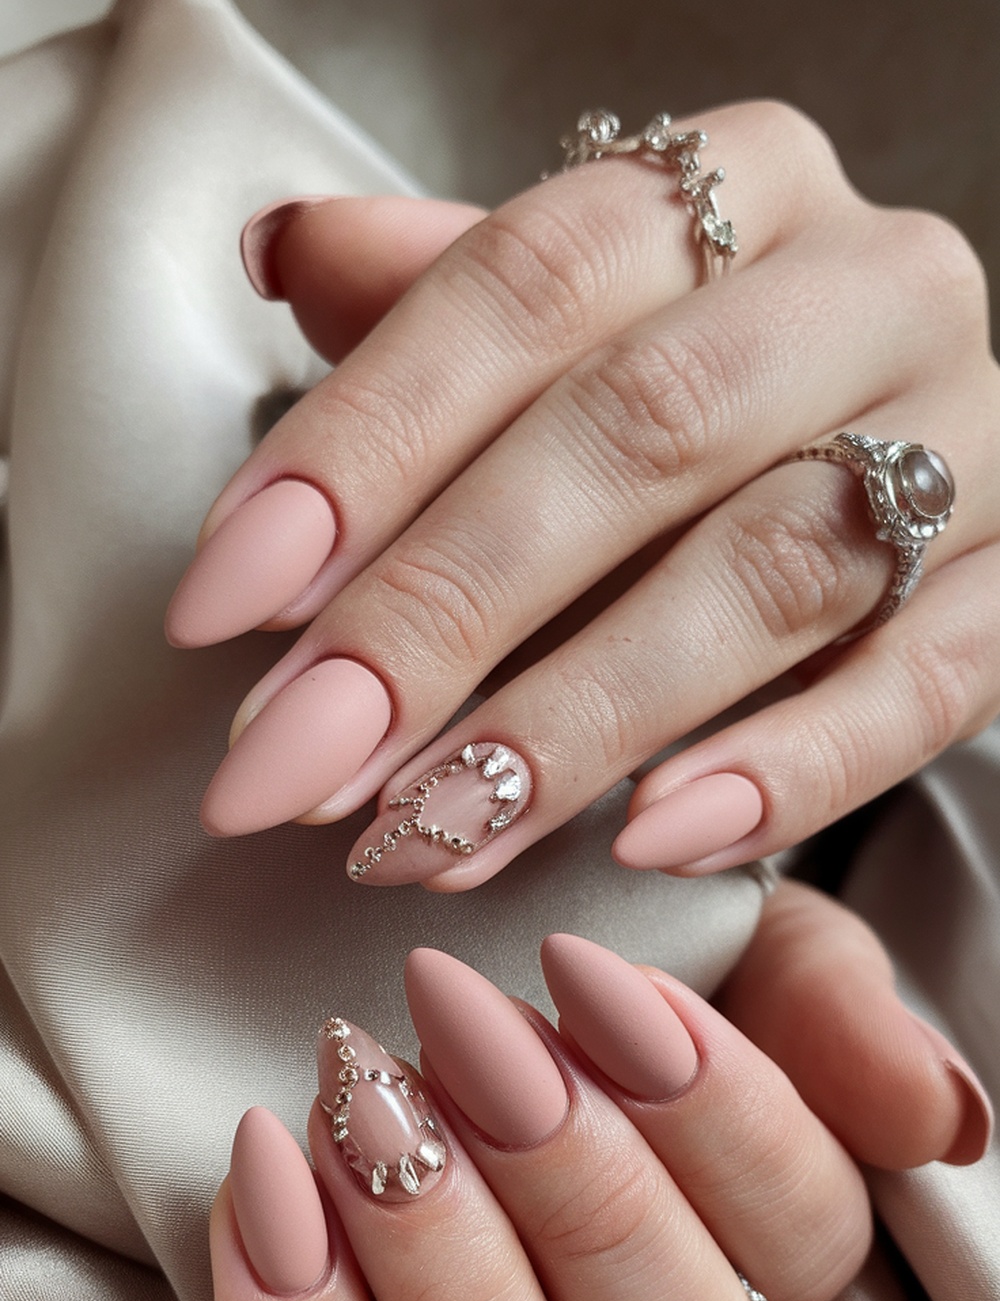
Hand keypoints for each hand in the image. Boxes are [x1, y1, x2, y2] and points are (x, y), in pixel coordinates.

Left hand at [168, 103, 999, 886]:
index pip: (528, 282)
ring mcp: (973, 438)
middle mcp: (867, 285)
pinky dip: (785, 771)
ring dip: (574, 721)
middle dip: (442, 612)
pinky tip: (646, 840)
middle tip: (297, 758)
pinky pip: (921, 687)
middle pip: (640, 433)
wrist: (910, 452)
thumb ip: (442, 297)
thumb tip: (285, 249)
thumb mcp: (574, 331)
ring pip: (769, 574)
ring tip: (426, 832)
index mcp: (738, 187)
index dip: (366, 442)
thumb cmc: (700, 401)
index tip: (229, 598)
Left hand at [206, 883, 991, 1300]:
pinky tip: (272, 1179)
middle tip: (474, 1028)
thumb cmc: (564, 974)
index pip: (807, 1245)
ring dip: (450, 1276)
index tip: (600, 977)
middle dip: (579, 1187)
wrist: (368, 984)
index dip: (724, 1117)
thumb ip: (830, 1010)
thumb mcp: (717, 942)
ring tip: (371, 1103)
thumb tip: (947, 1125)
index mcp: (754, 1251)